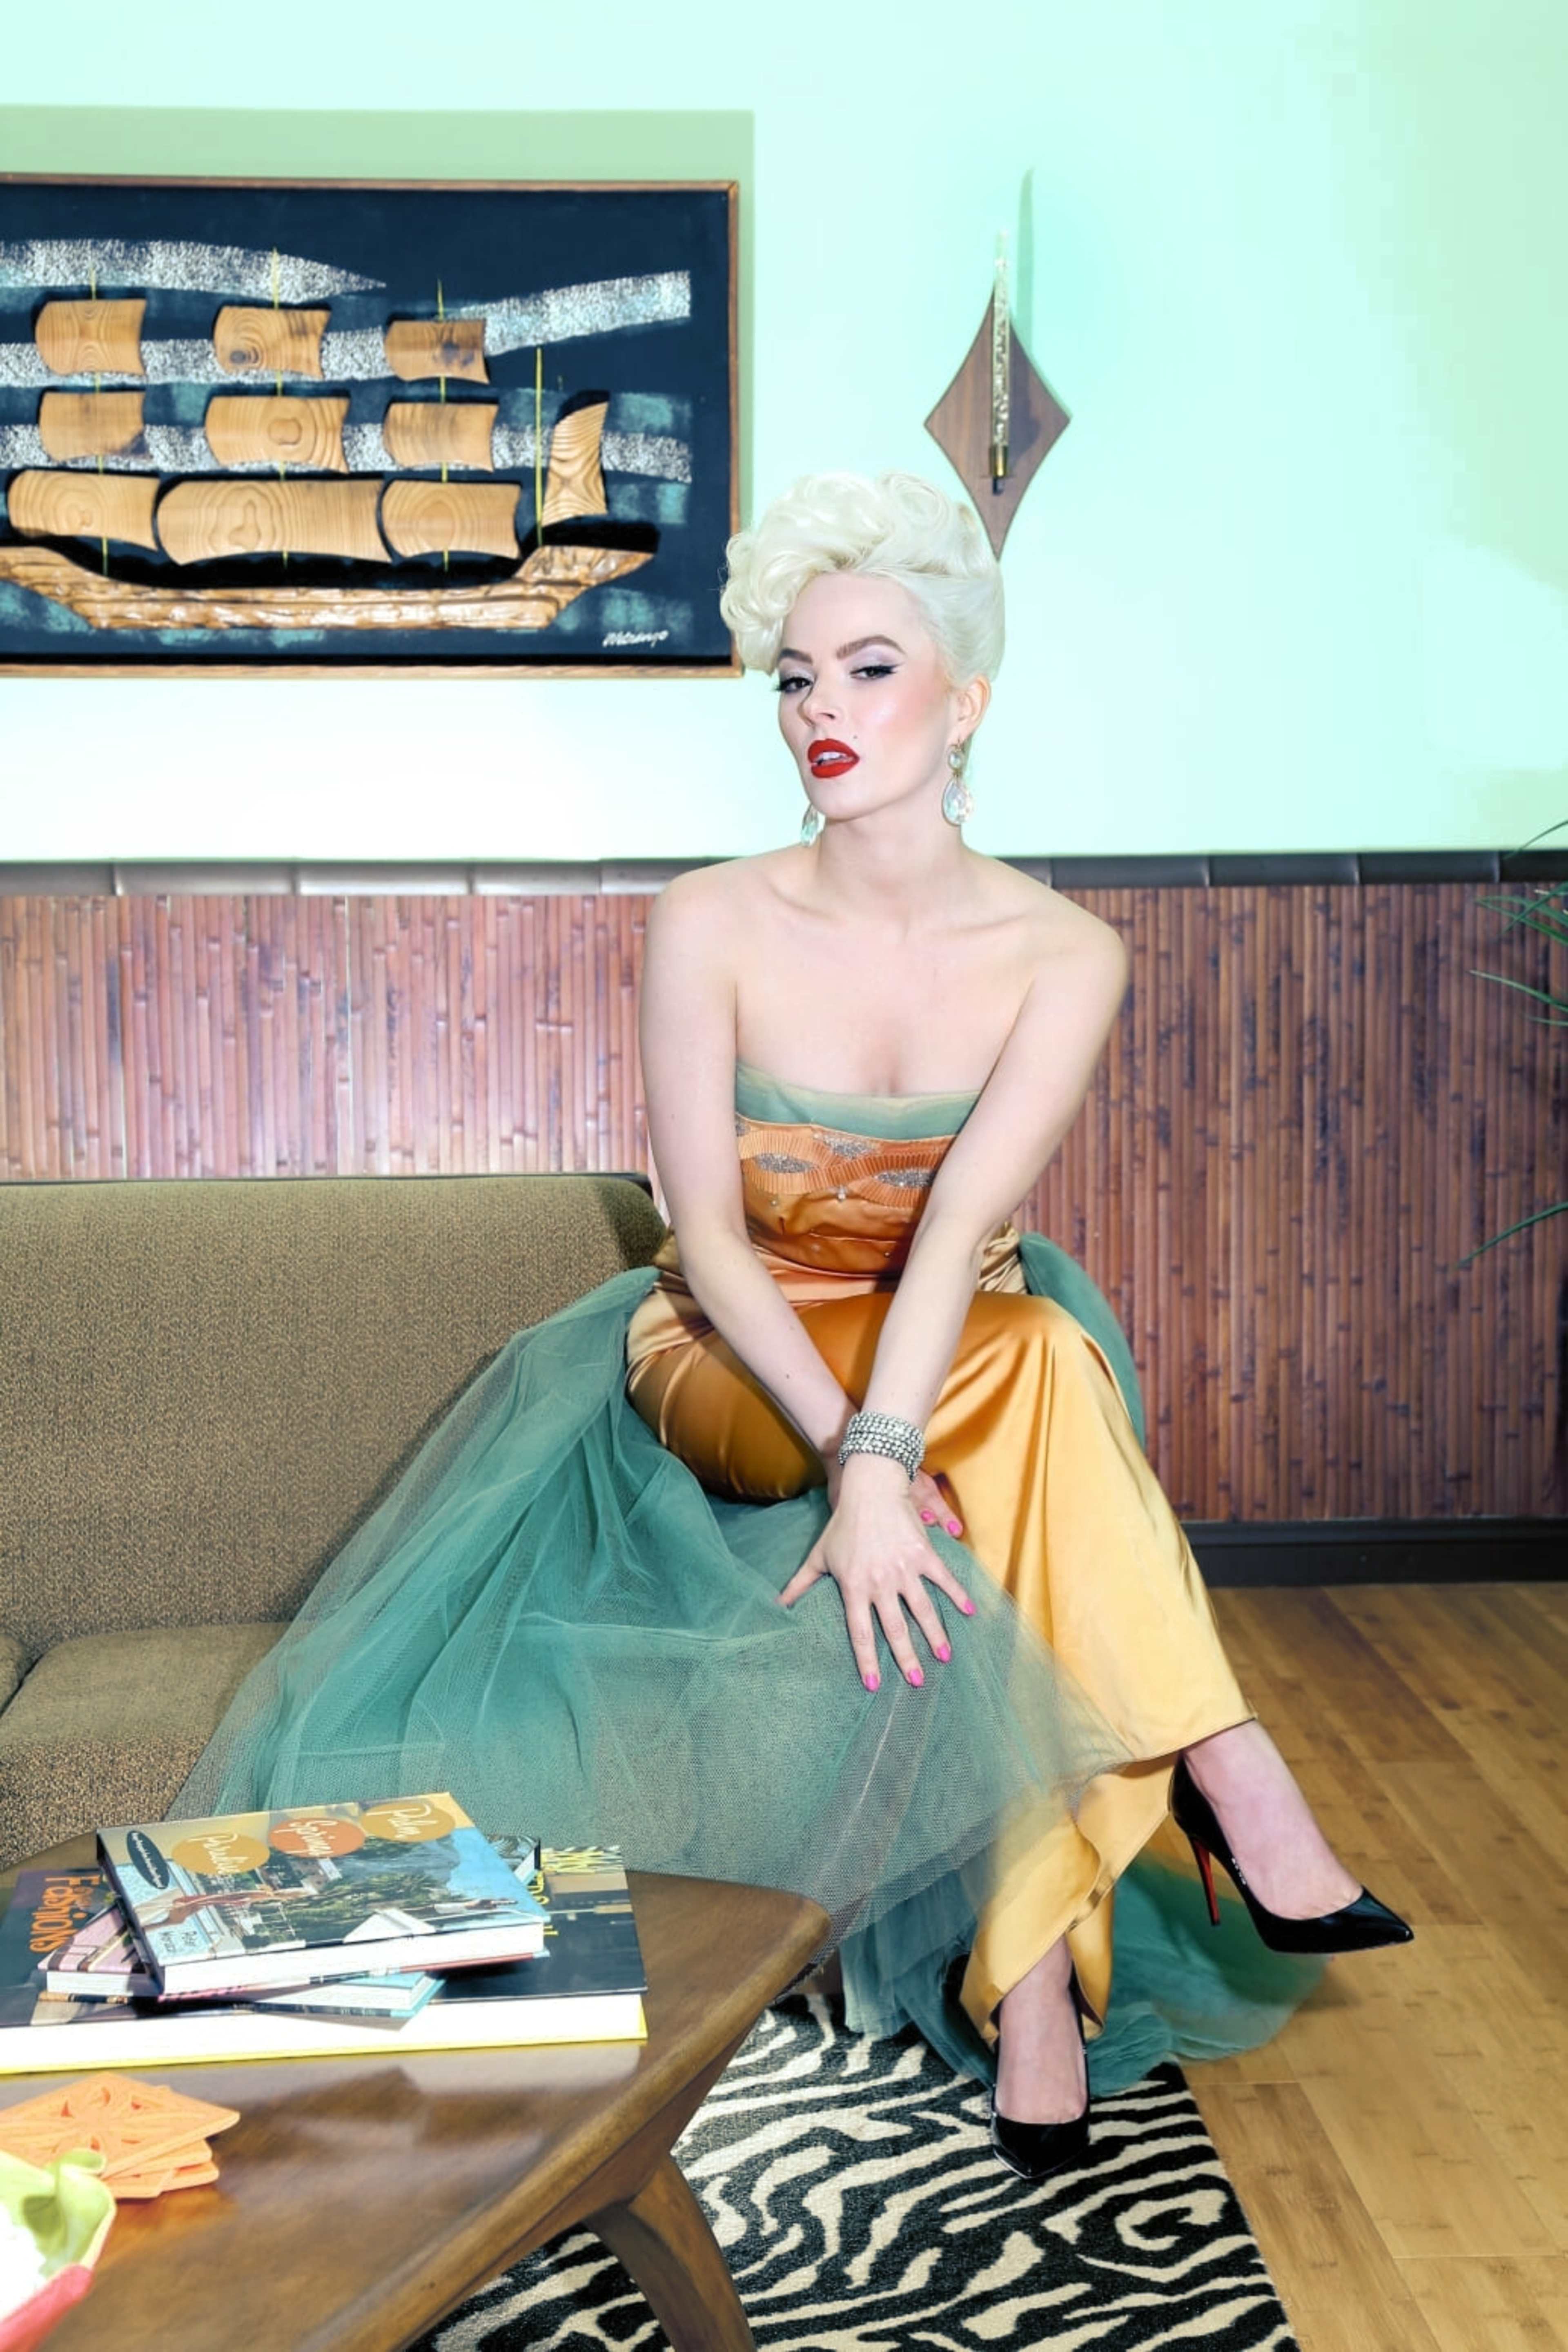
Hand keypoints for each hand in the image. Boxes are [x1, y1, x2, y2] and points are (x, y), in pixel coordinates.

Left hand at [780, 1456, 974, 1689]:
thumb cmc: (842, 1524)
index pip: (860, 1632)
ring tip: (943, 1657)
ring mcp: (904, 1569)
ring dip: (935, 1635)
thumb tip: (778, 1605)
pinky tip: (969, 1612)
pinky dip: (957, 1595)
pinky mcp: (923, 1554)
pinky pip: (943, 1579)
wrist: (870, 1489)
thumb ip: (800, 1583)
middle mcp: (880, 1583)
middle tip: (916, 1681)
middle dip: (907, 1658)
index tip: (874, 1684)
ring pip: (922, 1610)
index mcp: (854, 1587)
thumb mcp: (818, 1556)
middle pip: (895, 1629)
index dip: (867, 1660)